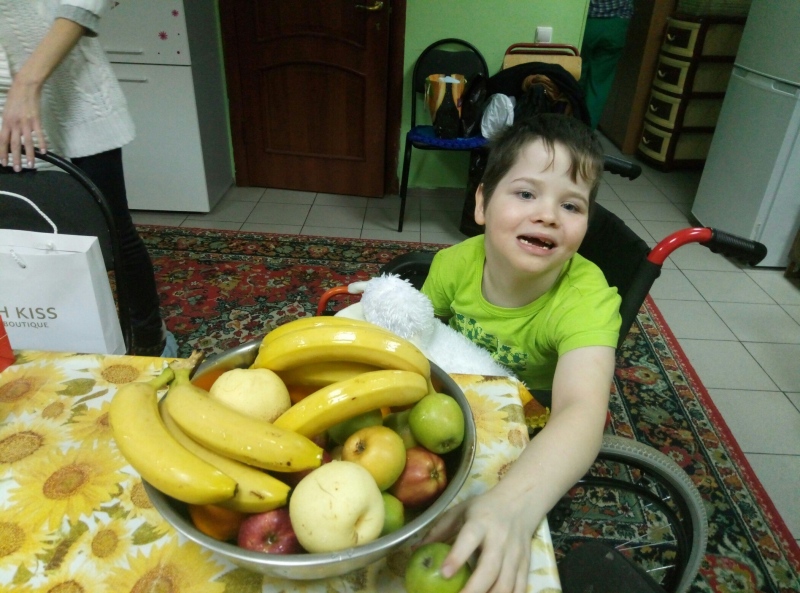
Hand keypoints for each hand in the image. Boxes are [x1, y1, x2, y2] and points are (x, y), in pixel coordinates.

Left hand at [0, 75, 45, 170]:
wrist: (25, 85)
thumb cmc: (15, 97)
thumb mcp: (6, 110)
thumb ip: (8, 123)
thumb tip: (8, 134)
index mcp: (6, 121)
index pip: (2, 141)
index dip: (2, 153)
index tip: (3, 162)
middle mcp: (15, 123)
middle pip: (14, 145)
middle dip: (15, 158)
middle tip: (17, 169)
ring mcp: (26, 122)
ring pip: (27, 142)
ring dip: (29, 155)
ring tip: (31, 165)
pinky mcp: (36, 120)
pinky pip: (39, 135)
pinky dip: (41, 144)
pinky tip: (44, 152)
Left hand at [421, 490, 539, 592]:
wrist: (520, 502)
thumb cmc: (484, 508)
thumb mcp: (460, 511)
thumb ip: (439, 530)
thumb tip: (415, 550)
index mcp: (481, 522)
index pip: (469, 539)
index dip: (457, 556)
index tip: (444, 573)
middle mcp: (499, 539)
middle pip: (489, 569)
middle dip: (473, 590)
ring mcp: (515, 554)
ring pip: (506, 583)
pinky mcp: (526, 564)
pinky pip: (520, 587)